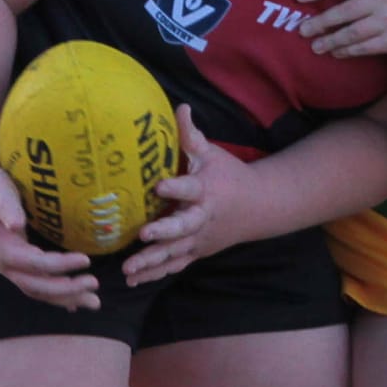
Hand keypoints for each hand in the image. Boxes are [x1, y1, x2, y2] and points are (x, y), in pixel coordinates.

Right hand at [0, 163, 99, 310]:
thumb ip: (7, 208)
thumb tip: (16, 225)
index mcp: (3, 249)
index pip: (37, 264)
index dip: (61, 265)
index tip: (86, 260)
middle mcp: (5, 264)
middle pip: (39, 286)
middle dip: (68, 289)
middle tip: (95, 284)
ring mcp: (9, 267)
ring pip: (38, 291)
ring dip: (66, 298)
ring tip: (93, 301)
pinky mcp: (14, 264)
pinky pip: (36, 286)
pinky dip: (55, 297)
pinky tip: (73, 303)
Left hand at [123, 108, 248, 283]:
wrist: (258, 207)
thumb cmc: (228, 175)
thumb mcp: (212, 153)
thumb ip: (191, 135)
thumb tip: (180, 106)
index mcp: (205, 190)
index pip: (190, 188)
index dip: (176, 187)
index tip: (158, 184)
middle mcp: (202, 218)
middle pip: (183, 227)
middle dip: (164, 232)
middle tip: (143, 234)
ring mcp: (199, 238)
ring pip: (175, 252)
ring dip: (152, 262)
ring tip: (128, 269)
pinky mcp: (195, 252)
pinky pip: (174, 265)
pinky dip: (154, 274)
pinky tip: (133, 280)